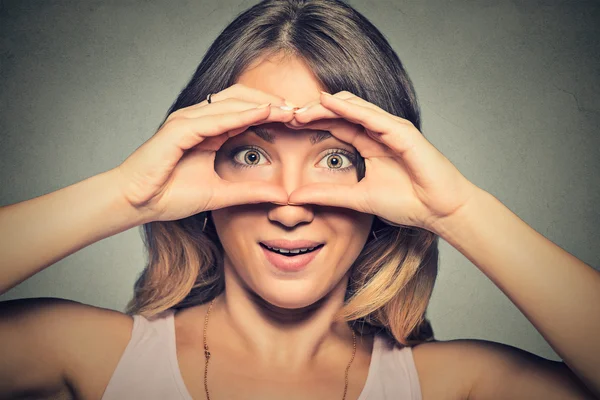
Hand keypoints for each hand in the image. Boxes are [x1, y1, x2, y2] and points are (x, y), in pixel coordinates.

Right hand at [115, 84, 294, 222]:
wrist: (136, 203)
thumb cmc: (170, 195)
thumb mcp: (221, 194)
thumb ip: (250, 192)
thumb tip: (282, 196)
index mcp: (209, 131)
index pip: (246, 112)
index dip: (273, 113)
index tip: (300, 121)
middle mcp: (199, 120)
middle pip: (242, 98)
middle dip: (272, 102)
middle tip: (301, 111)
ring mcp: (187, 121)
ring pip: (230, 102)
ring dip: (261, 103)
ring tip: (289, 109)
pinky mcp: (177, 130)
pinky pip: (213, 118)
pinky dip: (239, 114)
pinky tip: (262, 113)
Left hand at [285, 91, 478, 230]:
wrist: (439, 211)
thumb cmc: (407, 203)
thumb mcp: (357, 198)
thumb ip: (328, 195)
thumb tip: (294, 197)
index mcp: (368, 144)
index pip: (334, 126)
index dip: (309, 123)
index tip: (284, 125)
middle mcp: (377, 131)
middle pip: (338, 112)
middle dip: (311, 111)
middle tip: (284, 114)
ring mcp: (390, 128)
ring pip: (351, 107)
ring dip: (324, 106)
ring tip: (299, 109)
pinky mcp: (402, 131)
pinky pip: (371, 115)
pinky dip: (349, 108)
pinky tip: (327, 103)